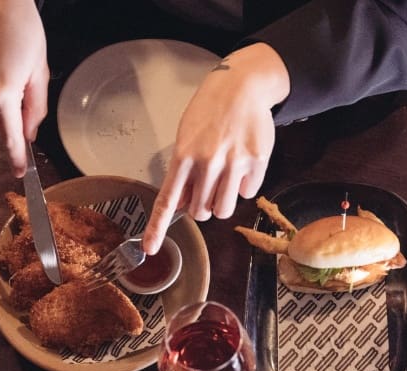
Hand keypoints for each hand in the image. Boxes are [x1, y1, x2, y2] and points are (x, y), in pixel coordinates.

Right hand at [0, 0, 49, 176]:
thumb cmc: (21, 26)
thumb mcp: (40, 70)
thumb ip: (36, 107)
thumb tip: (30, 132)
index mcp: (3, 92)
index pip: (10, 137)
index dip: (16, 157)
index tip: (20, 172)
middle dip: (7, 119)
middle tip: (19, 93)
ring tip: (3, 70)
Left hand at [142, 43, 289, 253]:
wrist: (241, 87)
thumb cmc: (210, 112)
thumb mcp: (186, 137)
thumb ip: (183, 172)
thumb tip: (181, 205)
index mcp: (183, 156)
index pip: (167, 199)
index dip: (158, 227)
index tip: (150, 248)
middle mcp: (207, 162)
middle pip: (201, 212)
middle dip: (203, 207)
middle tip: (207, 189)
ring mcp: (233, 162)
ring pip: (224, 209)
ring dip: (222, 203)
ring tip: (224, 182)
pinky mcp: (256, 161)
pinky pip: (249, 192)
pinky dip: (245, 185)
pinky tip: (243, 164)